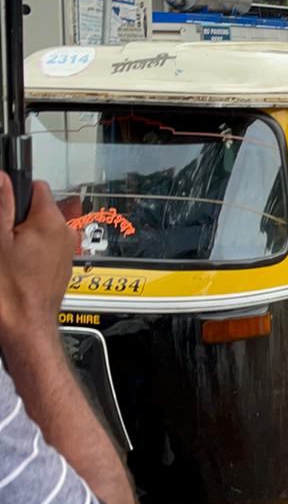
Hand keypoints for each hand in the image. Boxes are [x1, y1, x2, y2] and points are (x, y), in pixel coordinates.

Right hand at [0, 176, 76, 346]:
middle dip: (17, 217)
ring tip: (8, 257)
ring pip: (40, 228)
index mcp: (50, 221)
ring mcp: (66, 249)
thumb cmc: (11, 290)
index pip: (36, 186)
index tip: (3, 205)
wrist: (25, 325)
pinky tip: (17, 267)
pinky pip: (45, 246)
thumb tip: (3, 178)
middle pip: (38, 208)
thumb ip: (2, 205)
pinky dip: (30, 249)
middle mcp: (65, 232)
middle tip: (2, 239)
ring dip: (22, 235)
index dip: (15, 193)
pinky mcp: (62, 263)